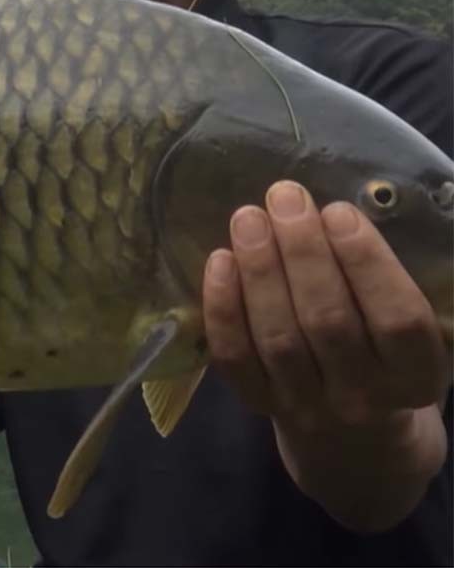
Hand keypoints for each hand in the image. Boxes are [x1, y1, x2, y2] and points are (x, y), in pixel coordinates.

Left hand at [201, 179, 450, 530]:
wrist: (356, 441)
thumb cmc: (386, 360)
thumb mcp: (410, 337)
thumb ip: (387, 287)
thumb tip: (335, 210)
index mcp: (417, 376)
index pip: (397, 320)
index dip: (367, 263)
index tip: (339, 211)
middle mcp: (362, 396)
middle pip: (327, 321)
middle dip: (302, 252)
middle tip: (284, 197)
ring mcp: (307, 405)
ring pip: (277, 336)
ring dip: (260, 271)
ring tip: (248, 217)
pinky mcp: (260, 405)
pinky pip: (234, 357)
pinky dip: (223, 308)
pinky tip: (219, 260)